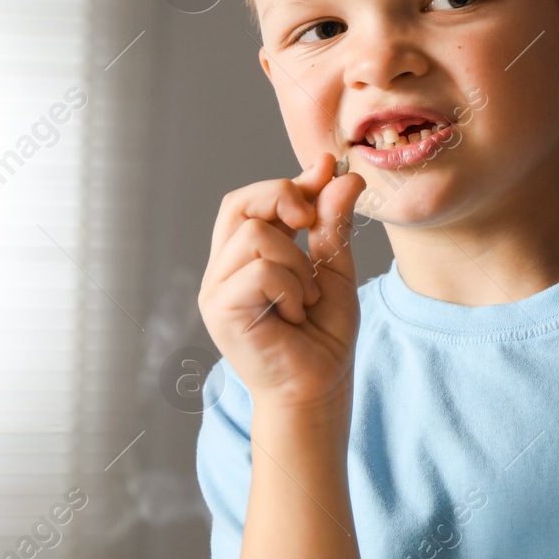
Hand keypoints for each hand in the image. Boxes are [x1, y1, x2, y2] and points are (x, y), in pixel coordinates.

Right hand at [199, 152, 367, 414]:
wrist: (320, 387)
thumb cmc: (323, 334)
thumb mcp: (335, 267)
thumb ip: (332, 223)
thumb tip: (342, 174)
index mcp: (244, 257)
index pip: (250, 200)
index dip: (289, 182)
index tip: (327, 171)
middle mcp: (222, 269)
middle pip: (239, 203)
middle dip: (284, 198)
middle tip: (312, 224)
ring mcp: (215, 290)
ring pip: (254, 235)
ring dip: (296, 263)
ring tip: (305, 298)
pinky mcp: (219, 311)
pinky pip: (260, 271)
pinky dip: (290, 288)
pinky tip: (295, 315)